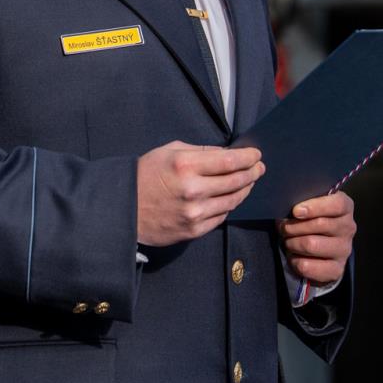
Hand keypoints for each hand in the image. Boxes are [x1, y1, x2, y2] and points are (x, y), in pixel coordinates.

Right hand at [136, 141, 263, 246]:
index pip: (229, 160)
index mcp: (185, 166)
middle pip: (236, 181)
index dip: (248, 157)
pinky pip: (221, 217)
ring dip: (245, 189)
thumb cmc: (145, 175)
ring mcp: (195, 213)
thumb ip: (200, 152)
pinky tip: (231, 197)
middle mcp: (193, 190)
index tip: (256, 154)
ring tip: (249, 182)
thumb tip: (227, 154)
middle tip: (259, 168)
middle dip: (252, 172)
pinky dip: (229, 205)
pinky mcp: (194, 230)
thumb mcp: (169, 151)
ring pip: (232, 201)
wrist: (124, 208)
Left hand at [279, 191, 354, 284]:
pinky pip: (307, 266)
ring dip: (292, 243)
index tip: (295, 211)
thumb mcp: (310, 205)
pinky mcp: (336, 270)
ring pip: (311, 245)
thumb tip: (289, 207)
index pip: (336, 204)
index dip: (314, 207)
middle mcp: (348, 228)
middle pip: (319, 224)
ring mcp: (344, 250)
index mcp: (345, 208)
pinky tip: (294, 256)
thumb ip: (304, 201)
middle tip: (283, 227)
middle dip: (294, 226)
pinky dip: (294, 260)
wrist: (321, 249)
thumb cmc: (311, 219)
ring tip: (288, 241)